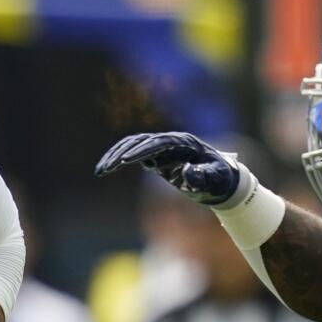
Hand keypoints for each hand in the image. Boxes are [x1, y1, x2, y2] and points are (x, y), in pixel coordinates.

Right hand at [94, 132, 240, 204]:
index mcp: (184, 143)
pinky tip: (105, 169)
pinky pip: (132, 154)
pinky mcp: (156, 157)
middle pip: (140, 141)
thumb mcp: (215, 179)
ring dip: (115, 156)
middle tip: (106, 169)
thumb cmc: (219, 179)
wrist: (220, 180)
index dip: (141, 150)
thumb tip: (189, 172)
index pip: (158, 143)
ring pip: (132, 145)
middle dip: (121, 154)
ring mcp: (161, 148)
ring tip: (100, 170)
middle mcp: (170, 142)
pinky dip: (118, 160)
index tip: (126, 161)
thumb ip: (204, 176)